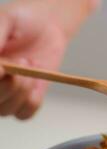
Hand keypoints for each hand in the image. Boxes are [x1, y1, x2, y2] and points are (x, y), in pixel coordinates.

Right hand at [0, 0, 95, 119]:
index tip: (4, 68)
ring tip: (31, 64)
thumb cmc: (22, 21)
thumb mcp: (5, 21)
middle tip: (24, 60)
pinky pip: (25, 114)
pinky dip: (33, 100)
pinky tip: (37, 81)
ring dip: (23, 90)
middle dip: (10, 85)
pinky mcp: (24, 100)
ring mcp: (4, 95)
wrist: (46, 27)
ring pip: (6, 110)